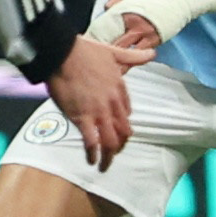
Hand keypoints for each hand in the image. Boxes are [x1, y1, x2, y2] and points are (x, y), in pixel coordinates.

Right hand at [46, 35, 136, 159]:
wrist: (63, 54)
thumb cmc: (85, 51)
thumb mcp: (114, 52)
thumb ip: (134, 56)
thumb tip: (152, 53)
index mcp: (119, 88)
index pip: (127, 112)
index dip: (124, 122)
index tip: (119, 128)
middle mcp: (112, 103)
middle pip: (123, 129)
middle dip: (120, 143)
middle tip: (115, 151)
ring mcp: (98, 112)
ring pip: (111, 140)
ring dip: (110, 155)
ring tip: (106, 165)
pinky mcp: (82, 118)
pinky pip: (92, 141)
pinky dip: (93, 153)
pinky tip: (92, 160)